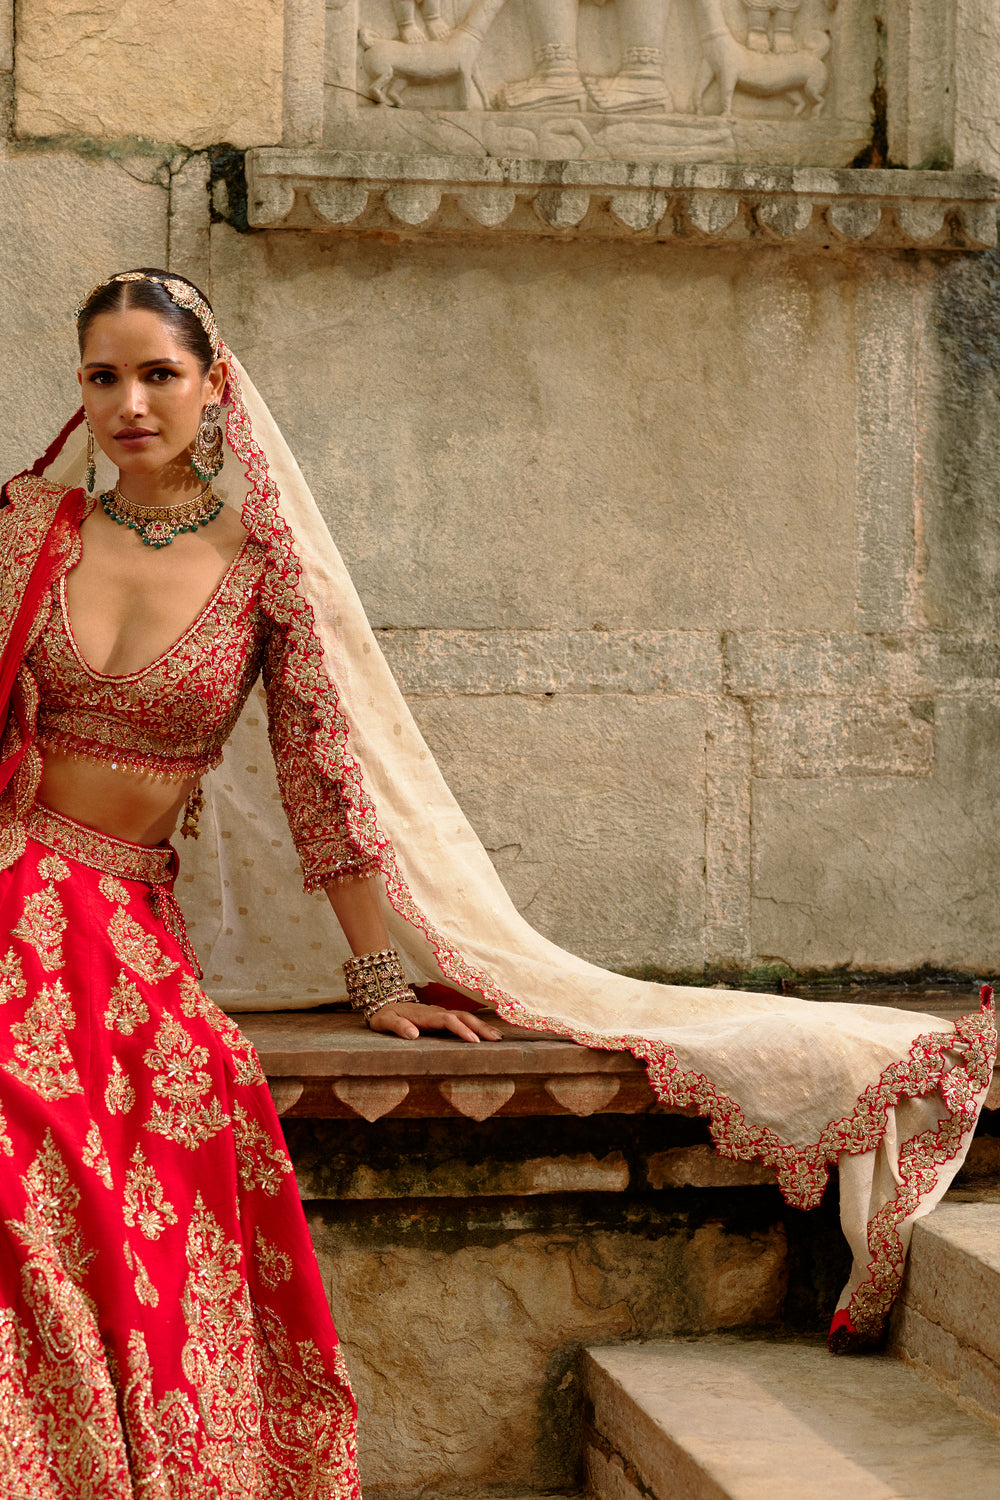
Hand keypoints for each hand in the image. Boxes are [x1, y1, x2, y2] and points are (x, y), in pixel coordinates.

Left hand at [367, 999, 501, 1043]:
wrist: (383, 1001)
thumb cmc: (385, 1015)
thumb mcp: (386, 1021)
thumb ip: (398, 1027)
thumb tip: (413, 1034)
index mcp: (426, 1015)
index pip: (448, 1021)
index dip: (462, 1030)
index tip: (474, 1041)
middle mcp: (436, 1012)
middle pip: (463, 1017)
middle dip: (480, 1027)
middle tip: (497, 1039)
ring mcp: (440, 1013)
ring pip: (465, 1017)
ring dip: (481, 1026)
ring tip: (498, 1036)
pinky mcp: (441, 1016)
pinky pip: (461, 1019)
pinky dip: (475, 1025)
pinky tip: (485, 1032)